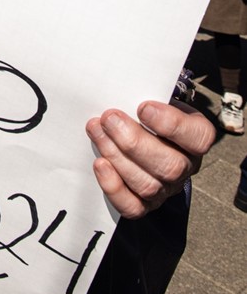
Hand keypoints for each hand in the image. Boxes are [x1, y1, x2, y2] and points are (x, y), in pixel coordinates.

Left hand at [86, 101, 213, 218]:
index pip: (198, 137)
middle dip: (134, 141)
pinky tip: (99, 164)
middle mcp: (186, 166)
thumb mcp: (153, 96)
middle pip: (170, 166)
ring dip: (116, 156)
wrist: (138, 131)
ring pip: (148, 185)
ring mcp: (166, 188)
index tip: (143, 107)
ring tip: (95, 131)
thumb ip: (145, 92)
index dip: (171, 124)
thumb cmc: (145, 110)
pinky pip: (133, 206)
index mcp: (196, 136)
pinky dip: (114, 187)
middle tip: (108, 118)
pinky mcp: (145, 203)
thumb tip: (121, 86)